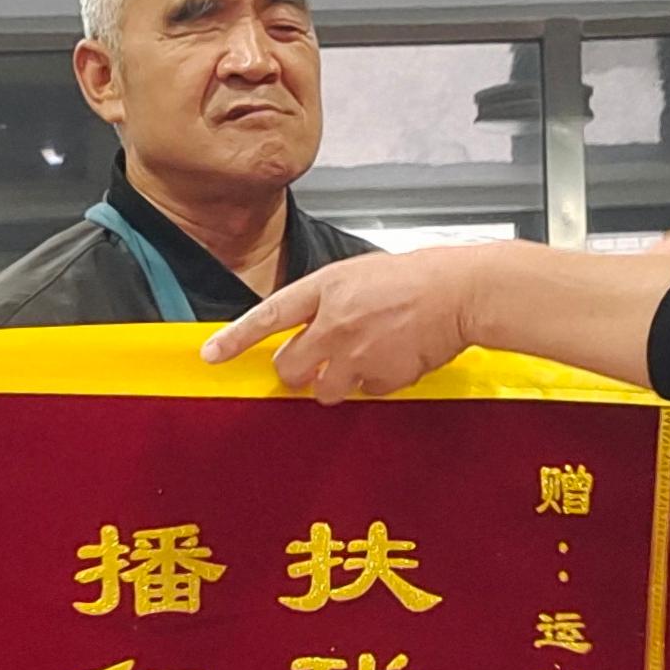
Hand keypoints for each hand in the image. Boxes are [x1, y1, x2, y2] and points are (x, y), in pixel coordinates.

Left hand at [203, 246, 482, 403]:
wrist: (459, 292)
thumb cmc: (414, 280)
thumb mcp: (358, 276)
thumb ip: (326, 304)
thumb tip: (305, 333)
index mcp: (326, 289)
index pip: (268, 317)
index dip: (236, 339)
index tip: (210, 355)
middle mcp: (334, 324)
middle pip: (289, 368)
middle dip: (299, 370)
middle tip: (320, 358)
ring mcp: (356, 354)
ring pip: (324, 390)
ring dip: (337, 382)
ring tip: (365, 356)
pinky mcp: (380, 378)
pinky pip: (363, 393)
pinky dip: (374, 383)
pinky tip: (393, 359)